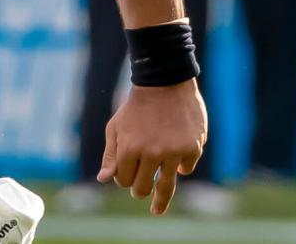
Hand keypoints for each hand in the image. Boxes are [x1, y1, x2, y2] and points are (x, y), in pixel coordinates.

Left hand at [97, 79, 206, 215]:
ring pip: (166, 185)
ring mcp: (174, 152)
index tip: (126, 176)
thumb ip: (111, 155)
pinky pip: (186, 168)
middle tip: (140, 194)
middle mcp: (152, 153)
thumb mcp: (116, 128)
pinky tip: (178, 162)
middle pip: (144, 186)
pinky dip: (182, 167)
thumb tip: (104, 180)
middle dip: (140, 191)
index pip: (124, 180)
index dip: (124, 179)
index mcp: (129, 149)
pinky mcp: (192, 148)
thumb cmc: (135, 108)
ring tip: (156, 210)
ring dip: (160, 199)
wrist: (164, 85)